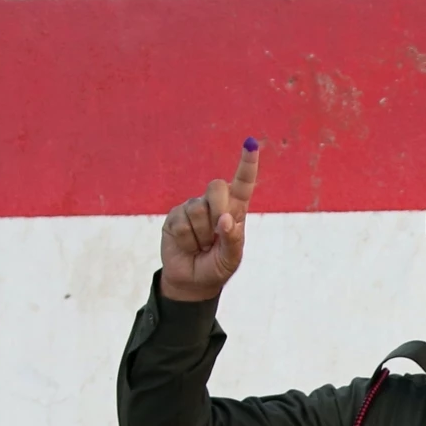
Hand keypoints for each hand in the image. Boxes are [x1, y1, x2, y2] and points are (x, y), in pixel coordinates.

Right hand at [159, 139, 257, 301]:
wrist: (191, 281)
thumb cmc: (216, 267)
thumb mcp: (231, 259)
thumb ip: (233, 241)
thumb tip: (225, 220)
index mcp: (235, 210)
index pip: (243, 183)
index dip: (247, 164)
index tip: (251, 144)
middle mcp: (214, 204)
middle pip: (216, 187)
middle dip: (218, 208)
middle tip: (216, 235)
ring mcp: (192, 208)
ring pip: (197, 209)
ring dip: (201, 234)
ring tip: (202, 246)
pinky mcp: (174, 216)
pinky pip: (182, 223)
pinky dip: (187, 240)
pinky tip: (188, 246)